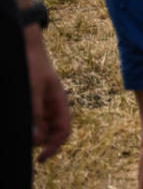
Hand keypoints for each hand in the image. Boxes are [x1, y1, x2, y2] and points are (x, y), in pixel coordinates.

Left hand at [23, 31, 70, 161]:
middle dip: (40, 141)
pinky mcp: (31, 102)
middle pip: (51, 133)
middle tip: (23, 142)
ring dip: (32, 132)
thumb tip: (36, 137)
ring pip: (40, 127)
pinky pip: (32, 119)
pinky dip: (26, 124)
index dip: (55, 146)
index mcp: (60, 102)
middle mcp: (52, 106)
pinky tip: (17, 124)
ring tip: (18, 130)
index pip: (64, 131)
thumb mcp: (33, 88)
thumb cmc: (32, 64)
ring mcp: (41, 104)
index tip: (40, 157)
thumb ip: (35, 112)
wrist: (25, 46)